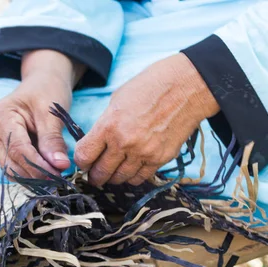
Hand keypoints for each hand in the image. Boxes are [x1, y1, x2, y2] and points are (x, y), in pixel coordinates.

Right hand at [0, 50, 84, 178]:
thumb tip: (59, 165)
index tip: (58, 174)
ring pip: (12, 169)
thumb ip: (53, 139)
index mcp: (1, 117)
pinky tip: (47, 172)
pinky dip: (31, 173)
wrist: (42, 83)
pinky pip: (15, 167)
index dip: (38, 166)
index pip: (17, 149)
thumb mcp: (52, 112)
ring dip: (33, 177)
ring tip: (55, 175)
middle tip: (60, 178)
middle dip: (36, 174)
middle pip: (11, 163)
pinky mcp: (4, 149)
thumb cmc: (46, 91)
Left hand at [74, 53, 219, 185]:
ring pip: (120, 179)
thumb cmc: (150, 86)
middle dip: (95, 176)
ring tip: (112, 173)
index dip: (81, 162)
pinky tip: (130, 170)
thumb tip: (97, 143)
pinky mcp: (160, 159)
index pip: (84, 156)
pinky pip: (141, 178)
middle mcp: (125, 143)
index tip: (84, 162)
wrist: (186, 87)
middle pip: (101, 173)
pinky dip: (133, 176)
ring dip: (114, 178)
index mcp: (109, 125)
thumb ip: (105, 125)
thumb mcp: (117, 100)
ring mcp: (144, 153)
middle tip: (94, 175)